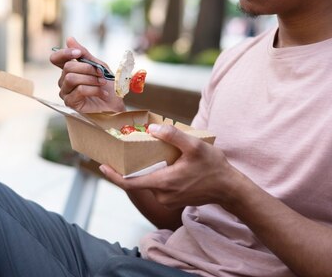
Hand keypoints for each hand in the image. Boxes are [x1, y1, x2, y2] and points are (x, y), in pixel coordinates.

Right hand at [50, 37, 125, 112]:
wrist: (115, 103)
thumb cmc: (107, 85)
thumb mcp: (98, 65)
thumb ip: (84, 54)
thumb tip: (69, 39)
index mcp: (69, 70)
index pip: (56, 58)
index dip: (64, 53)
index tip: (79, 53)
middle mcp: (64, 81)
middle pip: (68, 67)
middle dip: (87, 68)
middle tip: (101, 74)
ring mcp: (65, 93)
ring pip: (71, 78)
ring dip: (91, 79)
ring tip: (102, 83)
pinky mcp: (70, 103)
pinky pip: (79, 90)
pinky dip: (94, 90)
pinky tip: (102, 93)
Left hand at [100, 124, 236, 209]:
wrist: (229, 189)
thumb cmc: (213, 167)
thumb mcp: (195, 146)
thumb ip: (173, 136)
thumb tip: (152, 130)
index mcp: (164, 182)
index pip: (130, 183)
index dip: (113, 176)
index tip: (101, 166)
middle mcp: (162, 195)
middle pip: (138, 181)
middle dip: (131, 167)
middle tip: (125, 151)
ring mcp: (167, 200)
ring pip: (148, 183)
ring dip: (146, 171)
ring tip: (148, 154)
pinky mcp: (173, 201)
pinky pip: (158, 187)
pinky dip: (155, 175)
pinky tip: (164, 164)